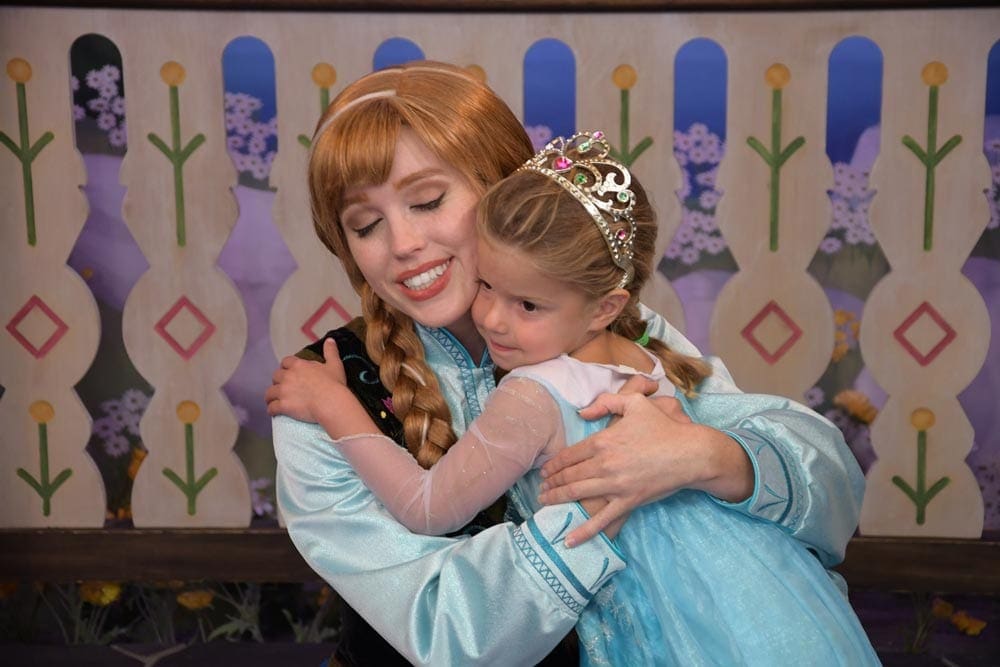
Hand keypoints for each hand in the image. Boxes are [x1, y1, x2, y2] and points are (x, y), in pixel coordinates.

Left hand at [265, 338, 346, 421]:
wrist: (331, 402)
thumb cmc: (334, 384)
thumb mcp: (334, 365)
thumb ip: (330, 351)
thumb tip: (330, 340)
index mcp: (298, 365)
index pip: (285, 362)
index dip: (286, 367)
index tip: (288, 371)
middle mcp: (288, 376)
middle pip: (275, 376)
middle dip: (278, 381)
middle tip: (283, 387)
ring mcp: (283, 391)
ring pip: (269, 393)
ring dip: (270, 396)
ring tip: (273, 401)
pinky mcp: (283, 405)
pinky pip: (271, 407)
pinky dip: (271, 410)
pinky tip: (273, 412)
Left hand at [538, 392, 751, 545]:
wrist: (690, 453)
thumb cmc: (663, 427)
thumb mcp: (635, 403)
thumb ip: (606, 402)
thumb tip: (582, 412)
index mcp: (602, 442)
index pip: (568, 456)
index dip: (553, 465)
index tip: (544, 470)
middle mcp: (604, 464)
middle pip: (569, 476)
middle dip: (551, 483)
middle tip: (540, 488)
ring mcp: (615, 485)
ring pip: (577, 494)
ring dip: (557, 499)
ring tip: (545, 502)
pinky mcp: (628, 502)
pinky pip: (602, 520)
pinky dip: (584, 531)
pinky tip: (568, 540)